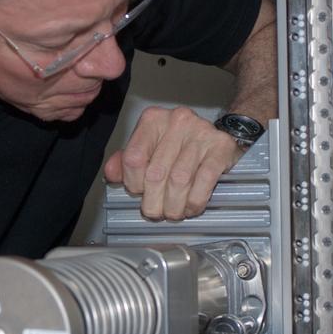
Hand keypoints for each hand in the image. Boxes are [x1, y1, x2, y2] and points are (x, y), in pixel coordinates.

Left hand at [103, 106, 241, 220]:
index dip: (133, 183)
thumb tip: (111, 174)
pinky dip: (195, 201)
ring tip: (173, 213)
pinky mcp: (221, 147)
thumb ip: (127, 161)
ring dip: (174, 205)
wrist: (218, 135)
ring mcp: (201, 132)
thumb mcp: (150, 147)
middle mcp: (176, 121)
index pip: (133, 158)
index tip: (139, 194)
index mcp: (153, 120)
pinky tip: (191, 208)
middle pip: (156, 173)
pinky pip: (204, 181)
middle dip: (154, 201)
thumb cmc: (180, 144)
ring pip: (179, 180)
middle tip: (156, 213)